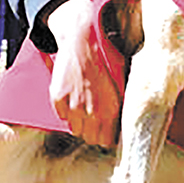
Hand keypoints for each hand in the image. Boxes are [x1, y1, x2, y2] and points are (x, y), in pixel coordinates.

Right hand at [46, 0, 118, 146]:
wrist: (83, 41)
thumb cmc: (106, 57)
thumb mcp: (122, 82)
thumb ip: (121, 104)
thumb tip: (125, 119)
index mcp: (110, 109)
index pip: (107, 141)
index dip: (107, 136)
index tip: (106, 131)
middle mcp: (91, 112)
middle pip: (90, 139)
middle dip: (93, 132)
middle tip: (95, 120)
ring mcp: (73, 106)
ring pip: (75, 130)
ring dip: (79, 122)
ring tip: (84, 107)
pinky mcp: (58, 99)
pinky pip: (62, 116)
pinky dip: (66, 110)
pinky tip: (73, 98)